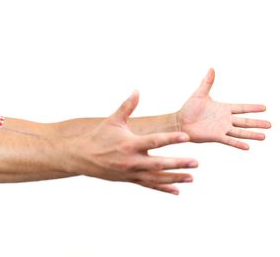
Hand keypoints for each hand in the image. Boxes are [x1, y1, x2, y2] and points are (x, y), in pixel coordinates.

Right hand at [78, 91, 197, 194]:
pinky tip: (177, 190)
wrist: (83, 157)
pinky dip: (163, 188)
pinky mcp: (130, 179)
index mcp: (129, 144)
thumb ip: (127, 106)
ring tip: (192, 177)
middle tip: (196, 163)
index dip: (170, 139)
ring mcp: (131, 172)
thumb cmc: (99, 136)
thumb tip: (137, 91)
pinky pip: (149, 185)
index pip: (154, 141)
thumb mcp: (112, 120)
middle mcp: (132, 160)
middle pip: (159, 163)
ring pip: (156, 177)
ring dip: (175, 177)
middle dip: (178, 164)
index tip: (186, 137)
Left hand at [177, 68, 270, 149]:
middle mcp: (225, 119)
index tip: (264, 107)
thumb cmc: (188, 108)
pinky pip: (229, 140)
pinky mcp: (215, 136)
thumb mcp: (199, 94)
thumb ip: (207, 82)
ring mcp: (221, 128)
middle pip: (244, 121)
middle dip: (257, 123)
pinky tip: (248, 147)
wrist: (179, 122)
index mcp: (223, 109)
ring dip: (251, 134)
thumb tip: (211, 68)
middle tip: (270, 125)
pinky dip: (238, 144)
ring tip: (263, 136)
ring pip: (240, 132)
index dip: (252, 108)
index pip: (241, 108)